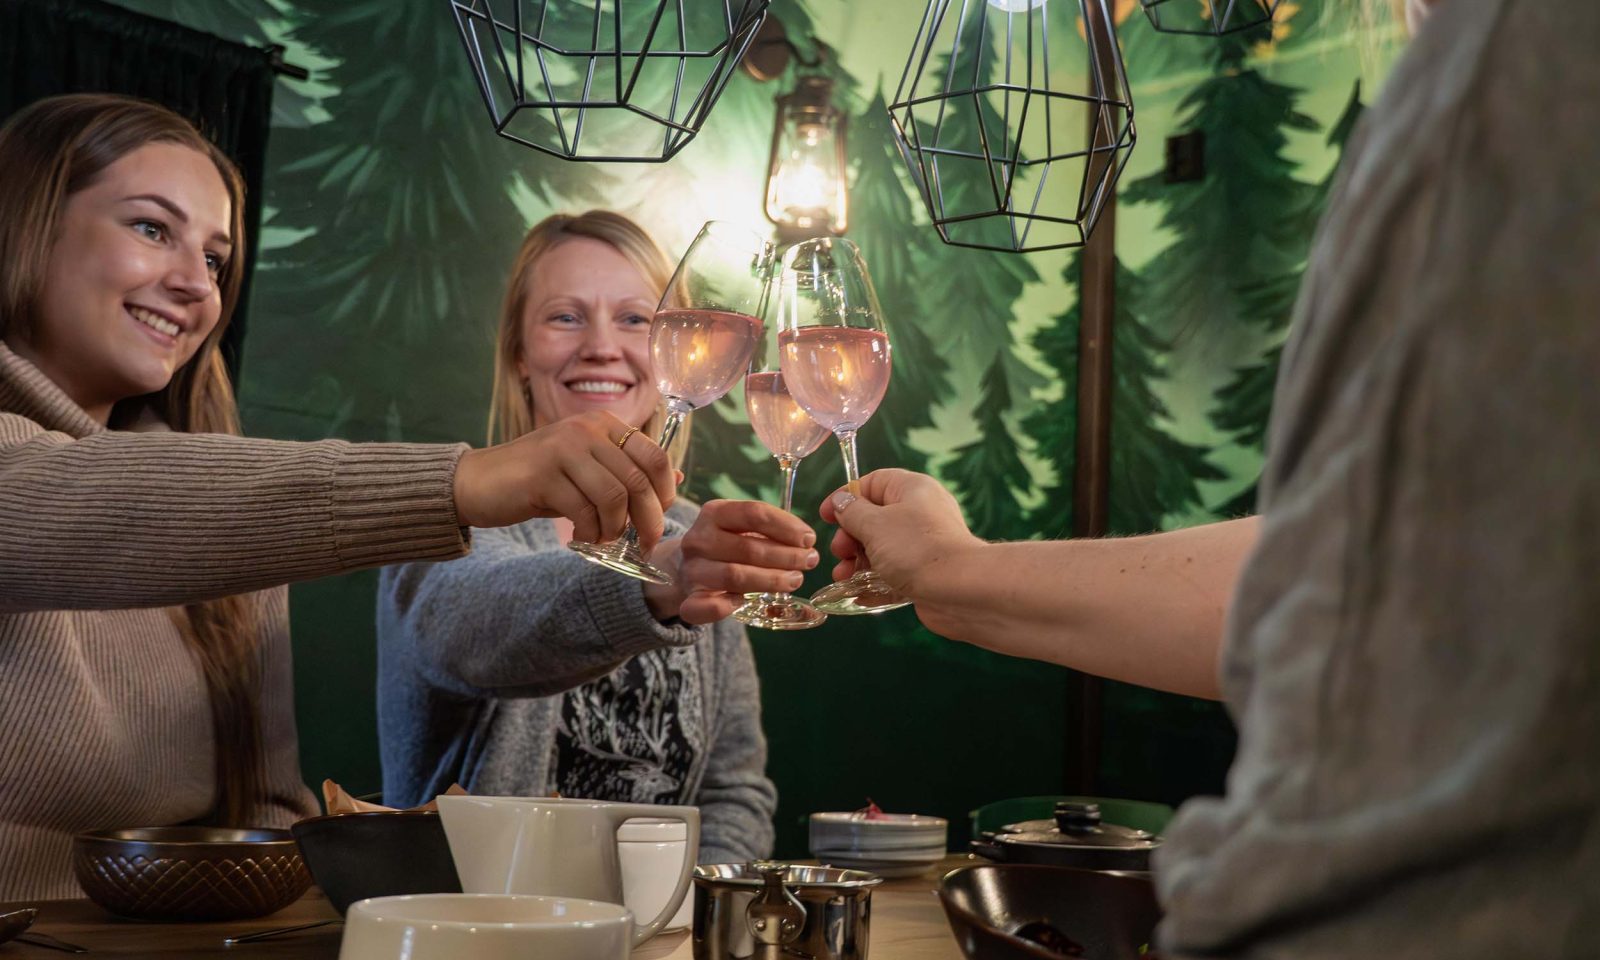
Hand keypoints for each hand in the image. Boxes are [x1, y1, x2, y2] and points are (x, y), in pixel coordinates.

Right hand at [453, 411, 674, 552]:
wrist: (478, 482)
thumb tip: (678, 478)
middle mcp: (586, 429)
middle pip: (639, 479)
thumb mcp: (588, 469)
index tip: (659, 515)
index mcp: (603, 424)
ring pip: (615, 497)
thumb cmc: (539, 480)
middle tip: (644, 543)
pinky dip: (590, 533)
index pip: (655, 455)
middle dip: (648, 519)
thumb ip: (627, 470)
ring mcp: (564, 449)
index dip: (664, 491)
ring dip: (616, 528)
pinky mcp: (544, 475)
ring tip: (605, 540)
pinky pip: (585, 511)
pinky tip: (581, 539)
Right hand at [642, 500, 818, 624]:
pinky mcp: (688, 600)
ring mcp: (691, 570)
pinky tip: (749, 601)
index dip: (787, 526)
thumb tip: (806, 542)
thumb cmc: (725, 545)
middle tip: (810, 561)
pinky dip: (732, 605)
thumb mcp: (741, 527)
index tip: (810, 538)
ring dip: (771, 580)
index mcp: (714, 513)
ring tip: (795, 580)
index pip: (754, 513)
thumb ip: (770, 530)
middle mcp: (698, 539)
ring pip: (735, 575)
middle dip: (787, 556)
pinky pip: (709, 607)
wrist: (682, 569)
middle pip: (749, 547)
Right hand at [818, 469, 981, 601]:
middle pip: (875, 517)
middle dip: (850, 535)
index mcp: (912, 489)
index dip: (846, 497)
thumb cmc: (916, 549)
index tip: (826, 516)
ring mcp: (924, 544)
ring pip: (882, 547)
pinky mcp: (925, 572)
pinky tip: (857, 592)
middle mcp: (920, 513)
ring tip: (844, 576)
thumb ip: (852, 512)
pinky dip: (874, 580)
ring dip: (858, 561)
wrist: (960, 590)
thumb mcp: (875, 524)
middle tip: (840, 552)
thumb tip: (842, 502)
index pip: (873, 482)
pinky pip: (893, 571)